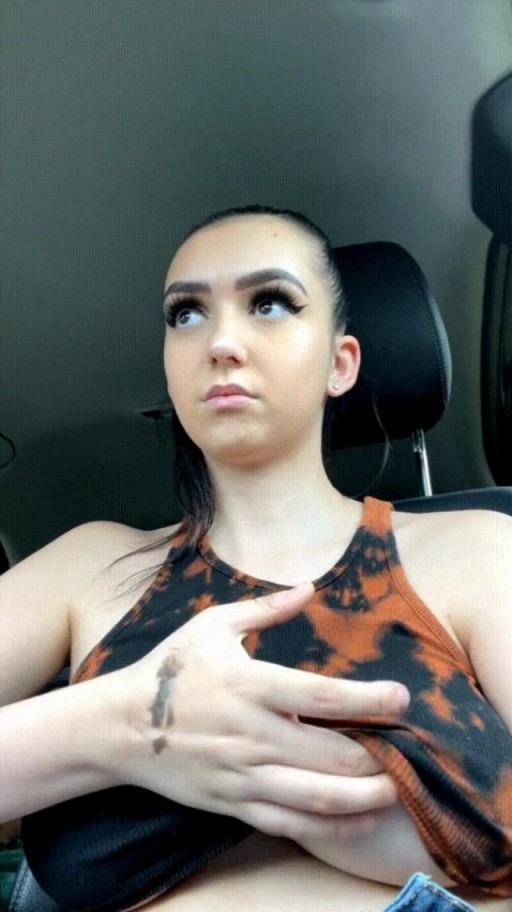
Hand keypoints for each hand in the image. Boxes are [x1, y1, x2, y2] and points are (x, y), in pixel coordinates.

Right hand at [116, 583, 408, 841]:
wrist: (120, 726)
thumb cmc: (169, 669)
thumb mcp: (212, 625)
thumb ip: (266, 610)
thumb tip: (309, 588)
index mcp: (249, 686)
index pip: (322, 696)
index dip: (369, 700)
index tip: (403, 700)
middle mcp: (251, 734)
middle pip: (331, 754)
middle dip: (377, 757)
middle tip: (408, 750)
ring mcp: (242, 775)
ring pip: (315, 797)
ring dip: (362, 799)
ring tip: (394, 791)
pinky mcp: (233, 803)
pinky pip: (289, 823)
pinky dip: (327, 827)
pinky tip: (355, 819)